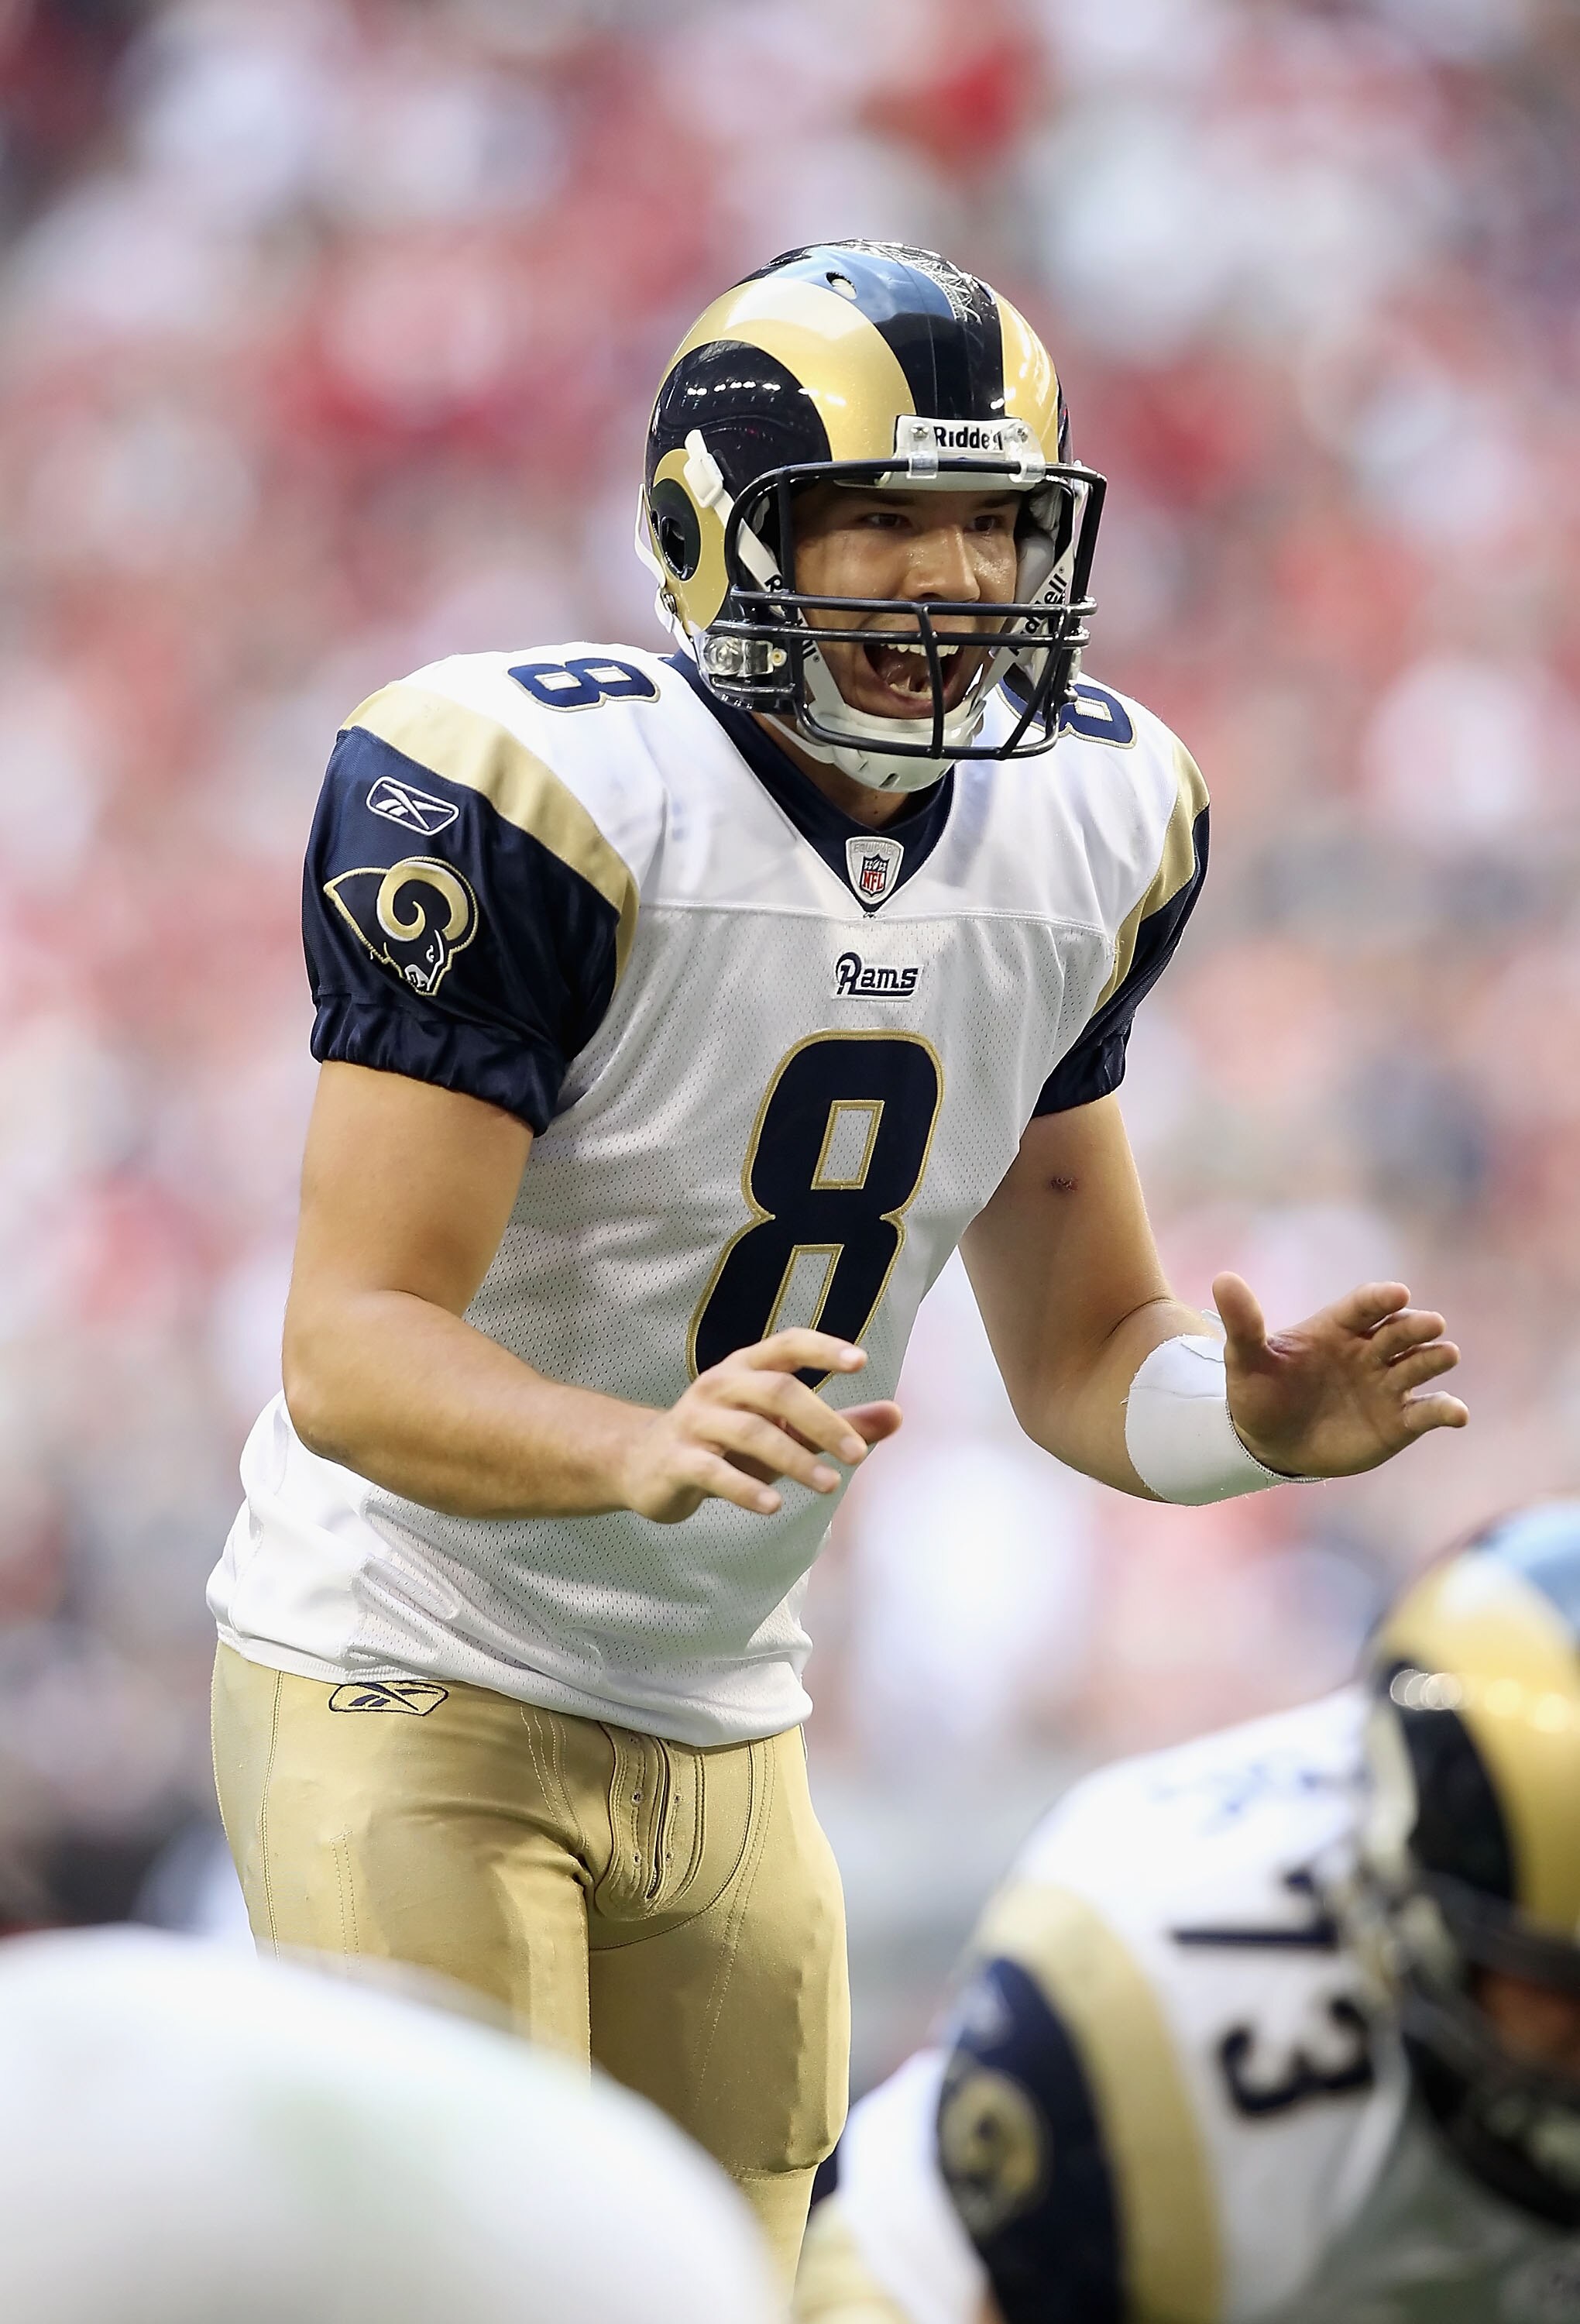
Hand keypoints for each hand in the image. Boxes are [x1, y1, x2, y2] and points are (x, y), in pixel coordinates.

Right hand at [617, 1330, 902, 1522]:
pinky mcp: (678, 1460)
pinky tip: (774, 1507)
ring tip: (829, 1485)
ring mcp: (696, 1421)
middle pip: (778, 1391)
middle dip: (822, 1421)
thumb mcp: (783, 1430)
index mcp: (747, 1368)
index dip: (823, 1348)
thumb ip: (838, 1423)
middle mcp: (720, 1385)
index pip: (788, 1344)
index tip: (861, 1361)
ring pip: (750, 1432)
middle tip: (858, 1455)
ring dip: (794, 1459)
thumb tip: (898, 1415)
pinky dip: (746, 1489)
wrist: (644, 1464)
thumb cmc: (726, 1442)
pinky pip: (714, 1471)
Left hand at [1213, 1273, 1466, 1479]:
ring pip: (1420, 1365)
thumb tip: (1223, 1279)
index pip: (1364, 1306)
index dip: (1381, 1298)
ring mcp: (1387, 1384)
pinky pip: (1427, 1412)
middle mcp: (1369, 1351)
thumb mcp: (1245, 1359)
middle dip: (1416, 1326)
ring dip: (1435, 1358)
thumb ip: (1243, 1323)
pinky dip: (1446, 1411)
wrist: (1268, 1443)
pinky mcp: (1400, 1421)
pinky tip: (1456, 1414)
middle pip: (1400, 1331)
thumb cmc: (1259, 1392)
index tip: (1397, 1293)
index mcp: (1337, 1328)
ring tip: (1446, 1354)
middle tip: (1430, 1323)